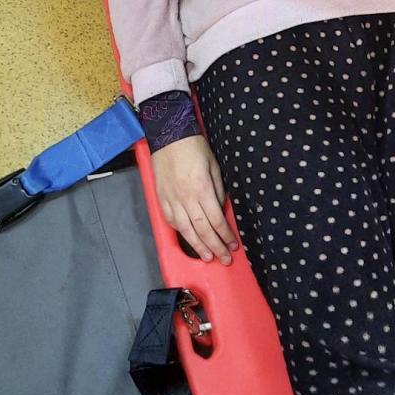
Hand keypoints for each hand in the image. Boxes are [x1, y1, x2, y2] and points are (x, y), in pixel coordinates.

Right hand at [152, 135, 237, 264]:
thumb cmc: (194, 147)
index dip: (225, 235)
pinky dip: (180, 232)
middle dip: (215, 247)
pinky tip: (188, 238)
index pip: (216, 220)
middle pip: (202, 229)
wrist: (169, 135)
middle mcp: (186, 198)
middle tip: (224, 259)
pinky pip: (171, 220)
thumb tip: (221, 209)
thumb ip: (218, 189)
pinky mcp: (161, 198)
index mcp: (202, 189)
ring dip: (197, 246)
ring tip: (207, 257)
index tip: (233, 245)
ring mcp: (172, 199)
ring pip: (185, 230)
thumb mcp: (214, 165)